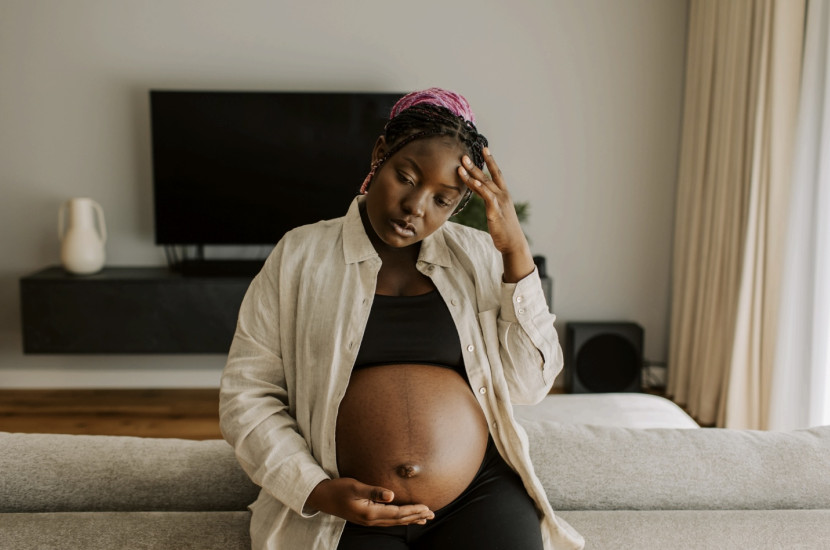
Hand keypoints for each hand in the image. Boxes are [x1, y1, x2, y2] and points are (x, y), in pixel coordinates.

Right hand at [305, 478, 433, 525]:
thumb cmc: (338, 489)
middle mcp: (371, 520)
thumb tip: (391, 495)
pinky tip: (405, 517)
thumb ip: (374, 491)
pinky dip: (400, 519)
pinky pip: (388, 520)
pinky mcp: (367, 517)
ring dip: (410, 519)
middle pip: (398, 520)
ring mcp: (369, 520)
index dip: (412, 510)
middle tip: (432, 514)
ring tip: (424, 518)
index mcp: (370, 513)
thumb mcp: (355, 486)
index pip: (397, 513)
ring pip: (394, 521)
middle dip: (416, 516)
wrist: (322, 497)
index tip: (426, 508)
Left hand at [458, 148, 534, 282]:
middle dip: (476, 165)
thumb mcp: (498, 212)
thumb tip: (482, 195)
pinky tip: (472, 182)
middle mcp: (502, 196)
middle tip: (464, 155)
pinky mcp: (495, 212)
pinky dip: (479, 188)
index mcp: (503, 195)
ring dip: (472, 174)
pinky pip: (486, 197)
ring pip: (485, 184)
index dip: (490, 161)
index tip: (485, 148)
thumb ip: (490, 202)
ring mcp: (500, 203)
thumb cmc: (505, 230)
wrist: (514, 244)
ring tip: (461, 166)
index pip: (496, 174)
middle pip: (488, 176)